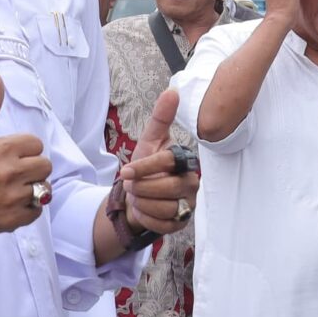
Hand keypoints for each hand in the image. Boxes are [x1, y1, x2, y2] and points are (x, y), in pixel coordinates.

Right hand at [0, 77, 51, 238]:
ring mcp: (13, 197)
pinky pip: (36, 211)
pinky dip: (28, 208)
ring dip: (32, 188)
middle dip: (32, 168)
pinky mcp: (13, 219)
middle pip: (44, 165)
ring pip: (43, 188)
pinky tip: (12, 203)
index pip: (36, 144)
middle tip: (14, 172)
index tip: (11, 155)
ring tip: (14, 188)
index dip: (25, 149)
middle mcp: (11, 172)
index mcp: (3, 149)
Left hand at [116, 90, 198, 236]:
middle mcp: (192, 181)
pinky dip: (146, 218)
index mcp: (184, 160)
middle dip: (141, 188)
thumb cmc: (146, 167)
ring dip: (142, 203)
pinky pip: (163, 225)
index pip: (166, 162)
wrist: (140, 195)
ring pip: (164, 208)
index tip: (125, 172)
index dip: (144, 167)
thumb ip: (160, 118)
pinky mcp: (182, 221)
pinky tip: (143, 210)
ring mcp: (189, 203)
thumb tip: (172, 91)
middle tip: (131, 186)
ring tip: (138, 196)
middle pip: (166, 188)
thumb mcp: (149, 141)